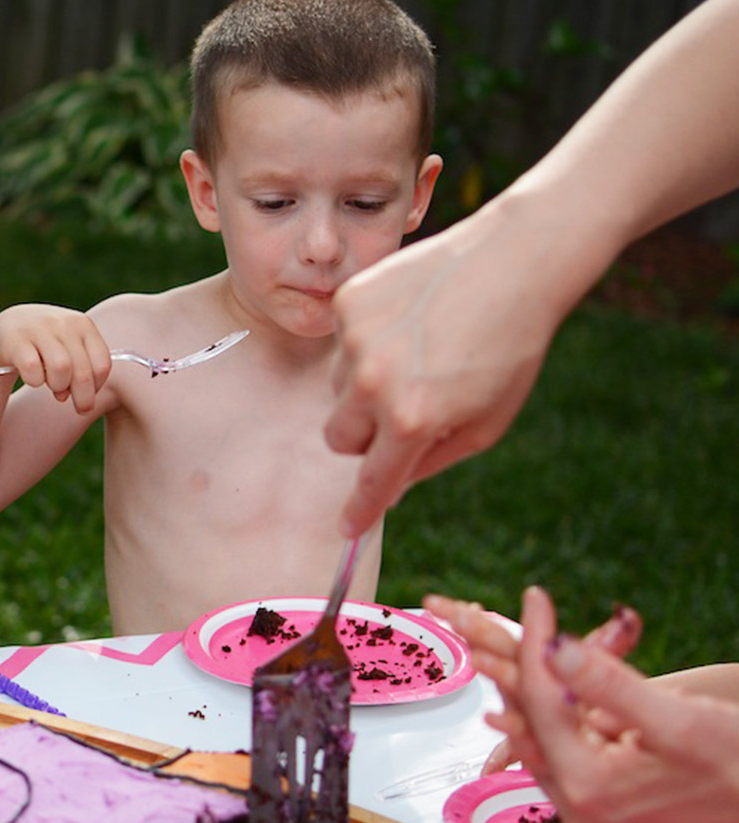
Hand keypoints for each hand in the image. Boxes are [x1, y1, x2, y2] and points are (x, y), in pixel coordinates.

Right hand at [0, 304, 112, 413]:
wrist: (9, 326)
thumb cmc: (47, 345)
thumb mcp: (71, 349)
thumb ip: (84, 371)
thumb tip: (84, 404)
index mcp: (83, 324)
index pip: (102, 364)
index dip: (97, 387)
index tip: (88, 394)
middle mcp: (64, 323)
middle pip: (83, 372)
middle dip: (83, 397)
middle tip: (79, 408)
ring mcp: (39, 329)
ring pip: (61, 369)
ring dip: (58, 386)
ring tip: (53, 385)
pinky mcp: (16, 341)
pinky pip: (33, 370)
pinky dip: (34, 381)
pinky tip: (32, 378)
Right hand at [323, 201, 574, 538]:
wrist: (517, 261)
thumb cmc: (510, 348)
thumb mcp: (487, 422)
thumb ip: (434, 460)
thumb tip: (394, 486)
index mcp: (413, 420)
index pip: (372, 481)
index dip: (359, 509)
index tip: (347, 528)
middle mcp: (375, 384)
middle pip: (339, 436)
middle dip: (364, 435)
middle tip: (403, 410)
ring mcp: (356, 340)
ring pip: (339, 388)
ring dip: (366, 383)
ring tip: (418, 352)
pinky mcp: (349, 302)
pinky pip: (342, 341)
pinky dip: (367, 339)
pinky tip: (409, 320)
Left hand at [430, 587, 738, 822]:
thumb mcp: (680, 721)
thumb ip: (611, 687)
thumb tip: (553, 648)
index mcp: (588, 788)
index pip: (542, 700)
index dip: (535, 641)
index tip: (534, 597)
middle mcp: (578, 811)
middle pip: (531, 721)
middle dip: (515, 663)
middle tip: (486, 615)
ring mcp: (589, 817)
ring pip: (545, 738)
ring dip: (532, 690)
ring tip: (509, 641)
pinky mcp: (604, 813)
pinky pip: (565, 756)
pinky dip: (557, 719)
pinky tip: (542, 692)